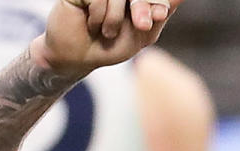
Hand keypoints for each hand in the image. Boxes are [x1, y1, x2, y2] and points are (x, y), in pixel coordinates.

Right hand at [31, 0, 181, 76]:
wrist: (78, 57)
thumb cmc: (111, 45)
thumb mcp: (144, 33)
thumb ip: (161, 11)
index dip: (158, 2)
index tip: (160, 14)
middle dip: (142, 7)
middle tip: (142, 26)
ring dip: (114, 21)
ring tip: (106, 32)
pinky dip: (98, 18)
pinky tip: (90, 24)